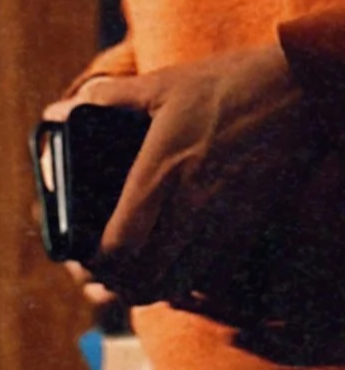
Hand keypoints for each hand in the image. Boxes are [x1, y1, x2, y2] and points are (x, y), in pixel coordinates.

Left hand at [51, 43, 312, 304]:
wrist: (308, 88)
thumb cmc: (234, 83)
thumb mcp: (165, 84)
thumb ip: (109, 98)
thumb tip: (61, 108)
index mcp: (162, 173)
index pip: (120, 246)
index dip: (96, 264)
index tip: (84, 258)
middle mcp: (193, 205)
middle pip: (146, 278)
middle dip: (119, 285)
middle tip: (106, 274)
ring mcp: (227, 218)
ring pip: (181, 283)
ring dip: (153, 287)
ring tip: (137, 273)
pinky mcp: (254, 222)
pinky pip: (216, 271)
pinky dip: (190, 278)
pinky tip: (178, 264)